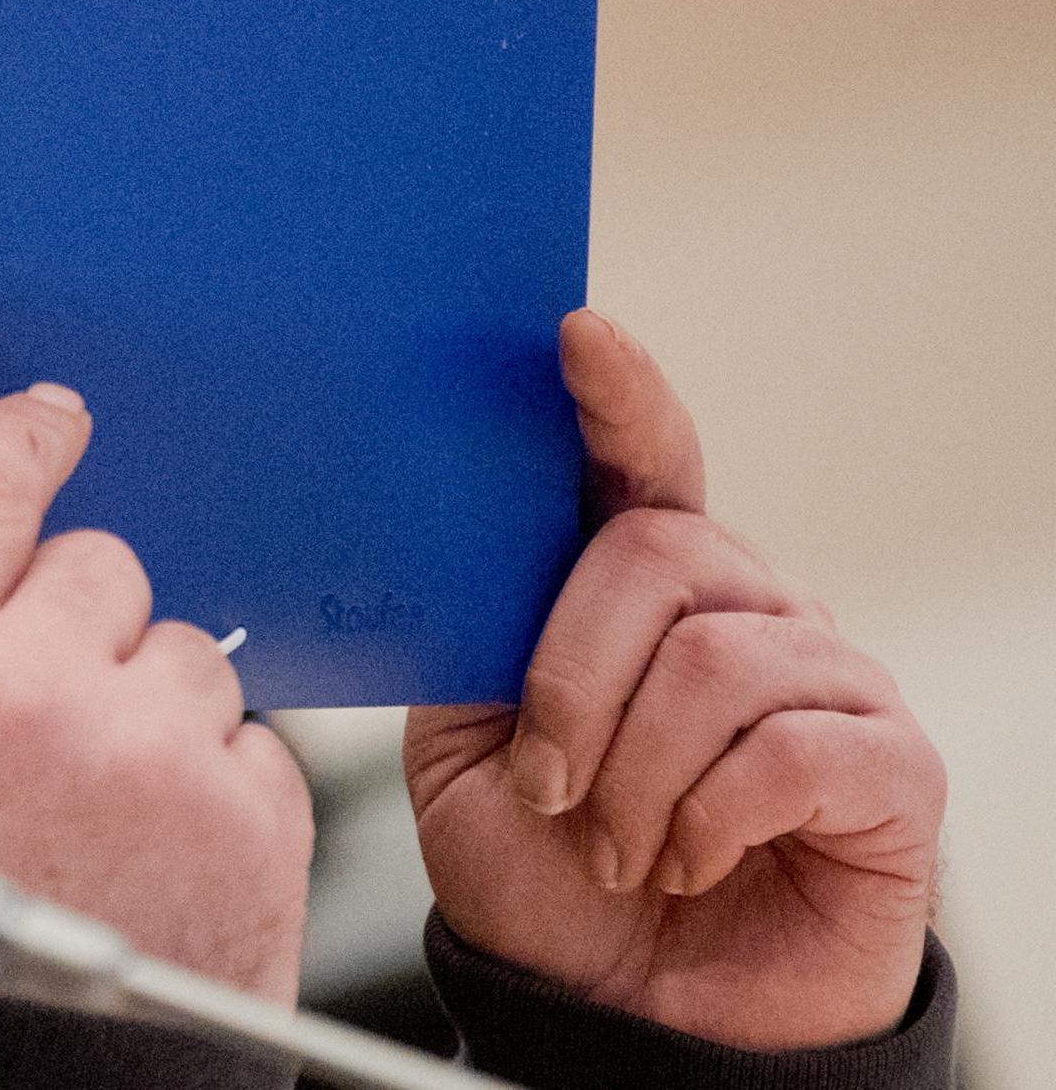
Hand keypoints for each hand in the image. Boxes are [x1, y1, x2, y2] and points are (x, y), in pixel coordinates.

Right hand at [0, 385, 313, 1000]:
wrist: (5, 1084)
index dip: (18, 442)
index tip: (49, 420)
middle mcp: (25, 699)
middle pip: (95, 564)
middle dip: (79, 626)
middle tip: (50, 726)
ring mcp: (148, 755)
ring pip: (180, 647)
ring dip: (152, 706)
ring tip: (106, 809)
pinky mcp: (249, 814)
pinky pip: (246, 733)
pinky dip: (216, 779)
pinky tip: (162, 846)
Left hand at [404, 311, 943, 1049]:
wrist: (618, 1010)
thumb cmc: (544, 868)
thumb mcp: (462, 746)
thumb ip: (470, 640)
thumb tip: (456, 547)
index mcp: (636, 584)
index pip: (640, 461)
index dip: (615, 395)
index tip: (574, 334)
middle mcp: (743, 603)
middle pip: (657, 557)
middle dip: (573, 679)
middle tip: (548, 783)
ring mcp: (825, 675)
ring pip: (715, 662)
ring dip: (633, 776)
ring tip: (619, 845)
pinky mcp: (888, 765)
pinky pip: (792, 749)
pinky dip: (707, 819)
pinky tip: (689, 860)